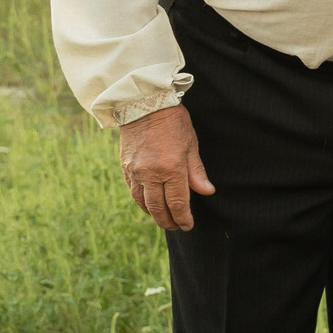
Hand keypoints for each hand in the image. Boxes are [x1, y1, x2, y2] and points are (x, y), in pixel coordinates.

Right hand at [118, 104, 213, 230]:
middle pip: (158, 208)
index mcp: (171, 168)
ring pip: (143, 203)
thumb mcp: (191, 145)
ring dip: (153, 215)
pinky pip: (133, 192)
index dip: (183, 218)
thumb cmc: (173, 122)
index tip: (188, 225)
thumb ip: (197, 172)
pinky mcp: (125, 167)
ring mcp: (135, 172)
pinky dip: (141, 202)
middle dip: (168, 221)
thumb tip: (207, 192)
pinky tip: (149, 204)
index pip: (177, 203)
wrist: (144, 105)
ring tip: (163, 219)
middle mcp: (151, 174)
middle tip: (176, 227)